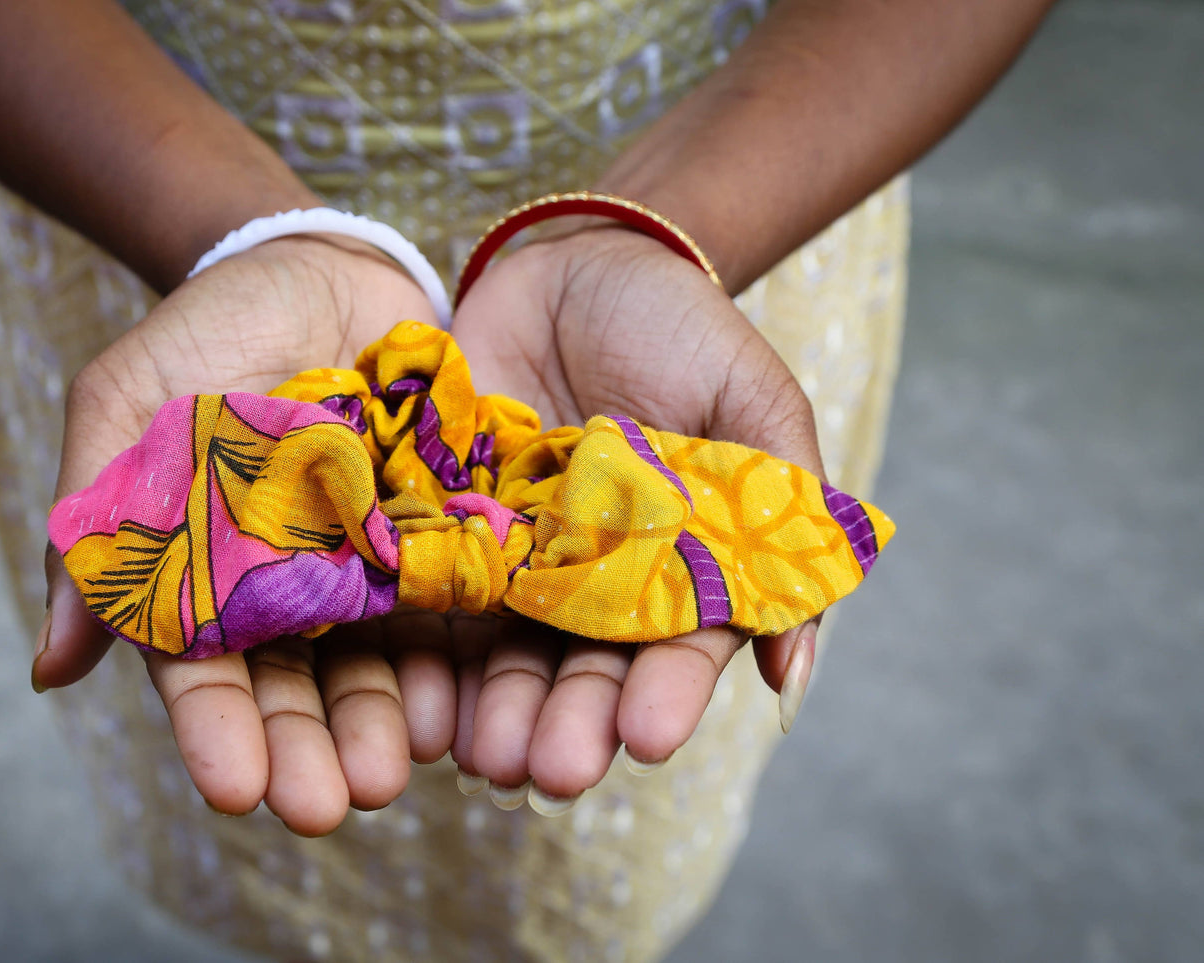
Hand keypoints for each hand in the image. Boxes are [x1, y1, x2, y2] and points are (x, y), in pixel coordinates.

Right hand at [30, 236, 459, 834]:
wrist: (316, 265)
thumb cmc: (204, 328)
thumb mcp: (123, 401)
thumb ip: (93, 523)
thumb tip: (50, 670)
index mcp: (205, 573)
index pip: (203, 670)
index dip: (217, 732)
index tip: (235, 790)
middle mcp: (291, 587)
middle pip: (299, 686)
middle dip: (308, 749)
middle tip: (326, 808)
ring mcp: (370, 562)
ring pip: (378, 661)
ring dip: (384, 722)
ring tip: (397, 772)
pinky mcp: (442, 529)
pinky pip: (454, 598)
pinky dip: (459, 651)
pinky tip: (468, 700)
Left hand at [448, 225, 824, 803]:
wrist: (575, 262)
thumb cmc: (680, 327)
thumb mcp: (755, 406)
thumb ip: (783, 519)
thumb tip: (791, 676)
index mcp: (673, 567)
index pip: (674, 649)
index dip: (665, 694)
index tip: (651, 737)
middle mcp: (589, 579)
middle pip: (578, 668)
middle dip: (568, 721)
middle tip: (550, 770)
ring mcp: (512, 555)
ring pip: (501, 650)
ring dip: (494, 708)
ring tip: (484, 753)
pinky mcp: (441, 524)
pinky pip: (428, 591)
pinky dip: (420, 646)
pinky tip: (415, 698)